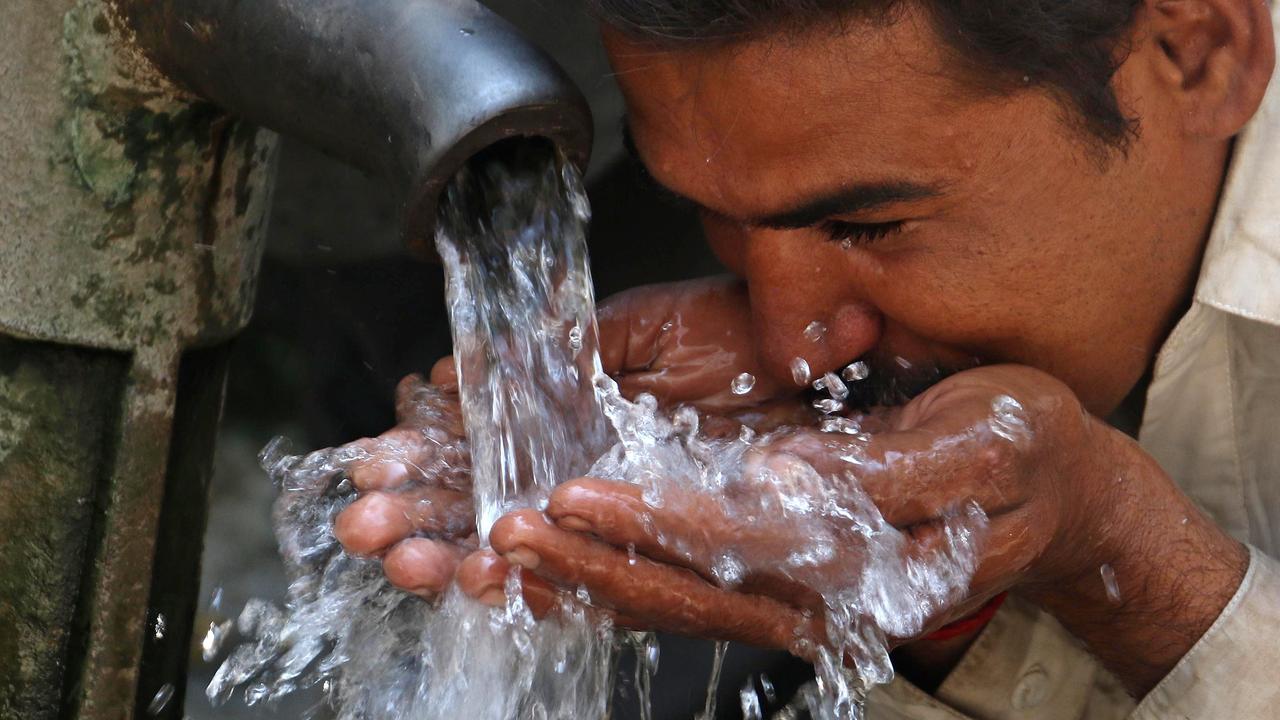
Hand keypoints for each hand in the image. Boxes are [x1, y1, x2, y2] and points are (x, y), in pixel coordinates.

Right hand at [334, 277, 805, 600]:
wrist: (845, 354)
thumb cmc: (748, 338)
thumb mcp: (642, 330)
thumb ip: (560, 356)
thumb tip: (464, 374)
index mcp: (585, 438)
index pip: (489, 467)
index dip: (427, 474)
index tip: (369, 472)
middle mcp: (610, 495)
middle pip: (505, 527)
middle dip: (430, 531)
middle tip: (368, 532)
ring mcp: (656, 530)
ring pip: (556, 563)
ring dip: (482, 564)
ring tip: (422, 562)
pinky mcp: (710, 556)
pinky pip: (637, 582)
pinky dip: (574, 573)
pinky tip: (513, 567)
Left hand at [476, 365, 1247, 693]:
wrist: (1061, 505)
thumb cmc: (1031, 457)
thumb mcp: (987, 442)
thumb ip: (887, 468)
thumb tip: (782, 474)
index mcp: (870, 558)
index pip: (744, 545)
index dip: (656, 521)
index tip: (577, 494)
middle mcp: (821, 595)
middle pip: (686, 590)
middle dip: (587, 560)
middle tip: (499, 532)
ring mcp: (796, 601)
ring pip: (672, 604)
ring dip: (583, 582)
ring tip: (497, 559)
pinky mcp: (781, 589)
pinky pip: (685, 598)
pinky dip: (613, 586)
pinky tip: (555, 571)